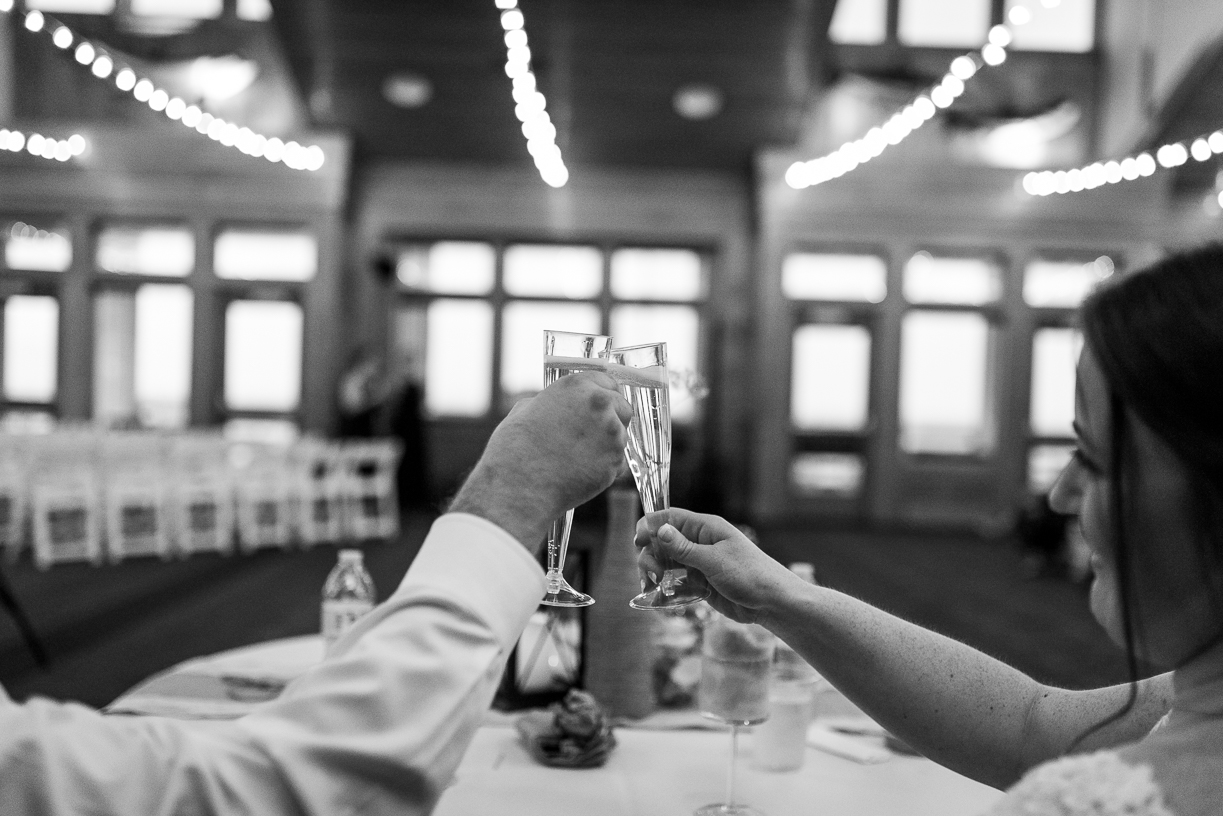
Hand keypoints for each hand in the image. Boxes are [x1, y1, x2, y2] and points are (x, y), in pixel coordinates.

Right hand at [451, 372, 631, 550]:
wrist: (520, 486)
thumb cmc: (515, 449)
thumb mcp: (526, 411)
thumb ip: (552, 403)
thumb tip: (559, 406)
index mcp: (576, 386)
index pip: (606, 381)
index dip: (602, 396)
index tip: (599, 407)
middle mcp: (599, 403)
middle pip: (622, 407)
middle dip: (612, 419)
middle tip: (593, 435)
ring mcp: (611, 433)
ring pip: (621, 436)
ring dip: (607, 445)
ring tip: (578, 458)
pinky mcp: (616, 461)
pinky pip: (618, 462)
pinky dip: (605, 468)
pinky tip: (582, 472)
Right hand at [635, 508, 795, 624]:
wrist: (772, 603)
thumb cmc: (750, 575)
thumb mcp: (714, 560)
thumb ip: (683, 548)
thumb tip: (658, 529)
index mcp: (705, 528)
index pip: (669, 518)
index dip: (650, 526)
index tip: (638, 542)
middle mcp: (699, 543)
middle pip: (662, 542)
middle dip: (650, 555)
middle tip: (650, 574)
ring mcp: (699, 563)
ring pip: (666, 562)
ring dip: (655, 573)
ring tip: (653, 586)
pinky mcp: (700, 583)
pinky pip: (675, 582)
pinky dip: (666, 589)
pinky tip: (662, 597)